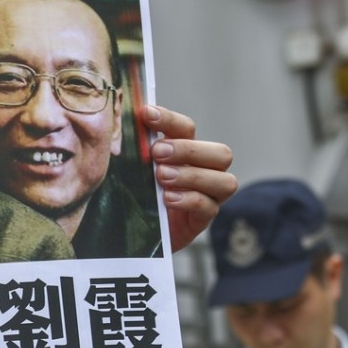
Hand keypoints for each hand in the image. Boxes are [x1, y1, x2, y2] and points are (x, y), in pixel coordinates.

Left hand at [142, 105, 236, 251]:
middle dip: (188, 150)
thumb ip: (137, 150)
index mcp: (186, 153)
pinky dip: (189, 200)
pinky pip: (209, 207)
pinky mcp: (202, 220)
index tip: (146, 114)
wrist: (135, 233)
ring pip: (223, 181)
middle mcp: (204, 171)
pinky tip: (167, 199)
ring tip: (162, 177)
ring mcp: (209, 197)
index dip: (170, 119)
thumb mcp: (135, 171)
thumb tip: (124, 122)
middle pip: (220, 153)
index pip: (187, 129)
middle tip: (157, 153)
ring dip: (191, 175)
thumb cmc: (137, 195)